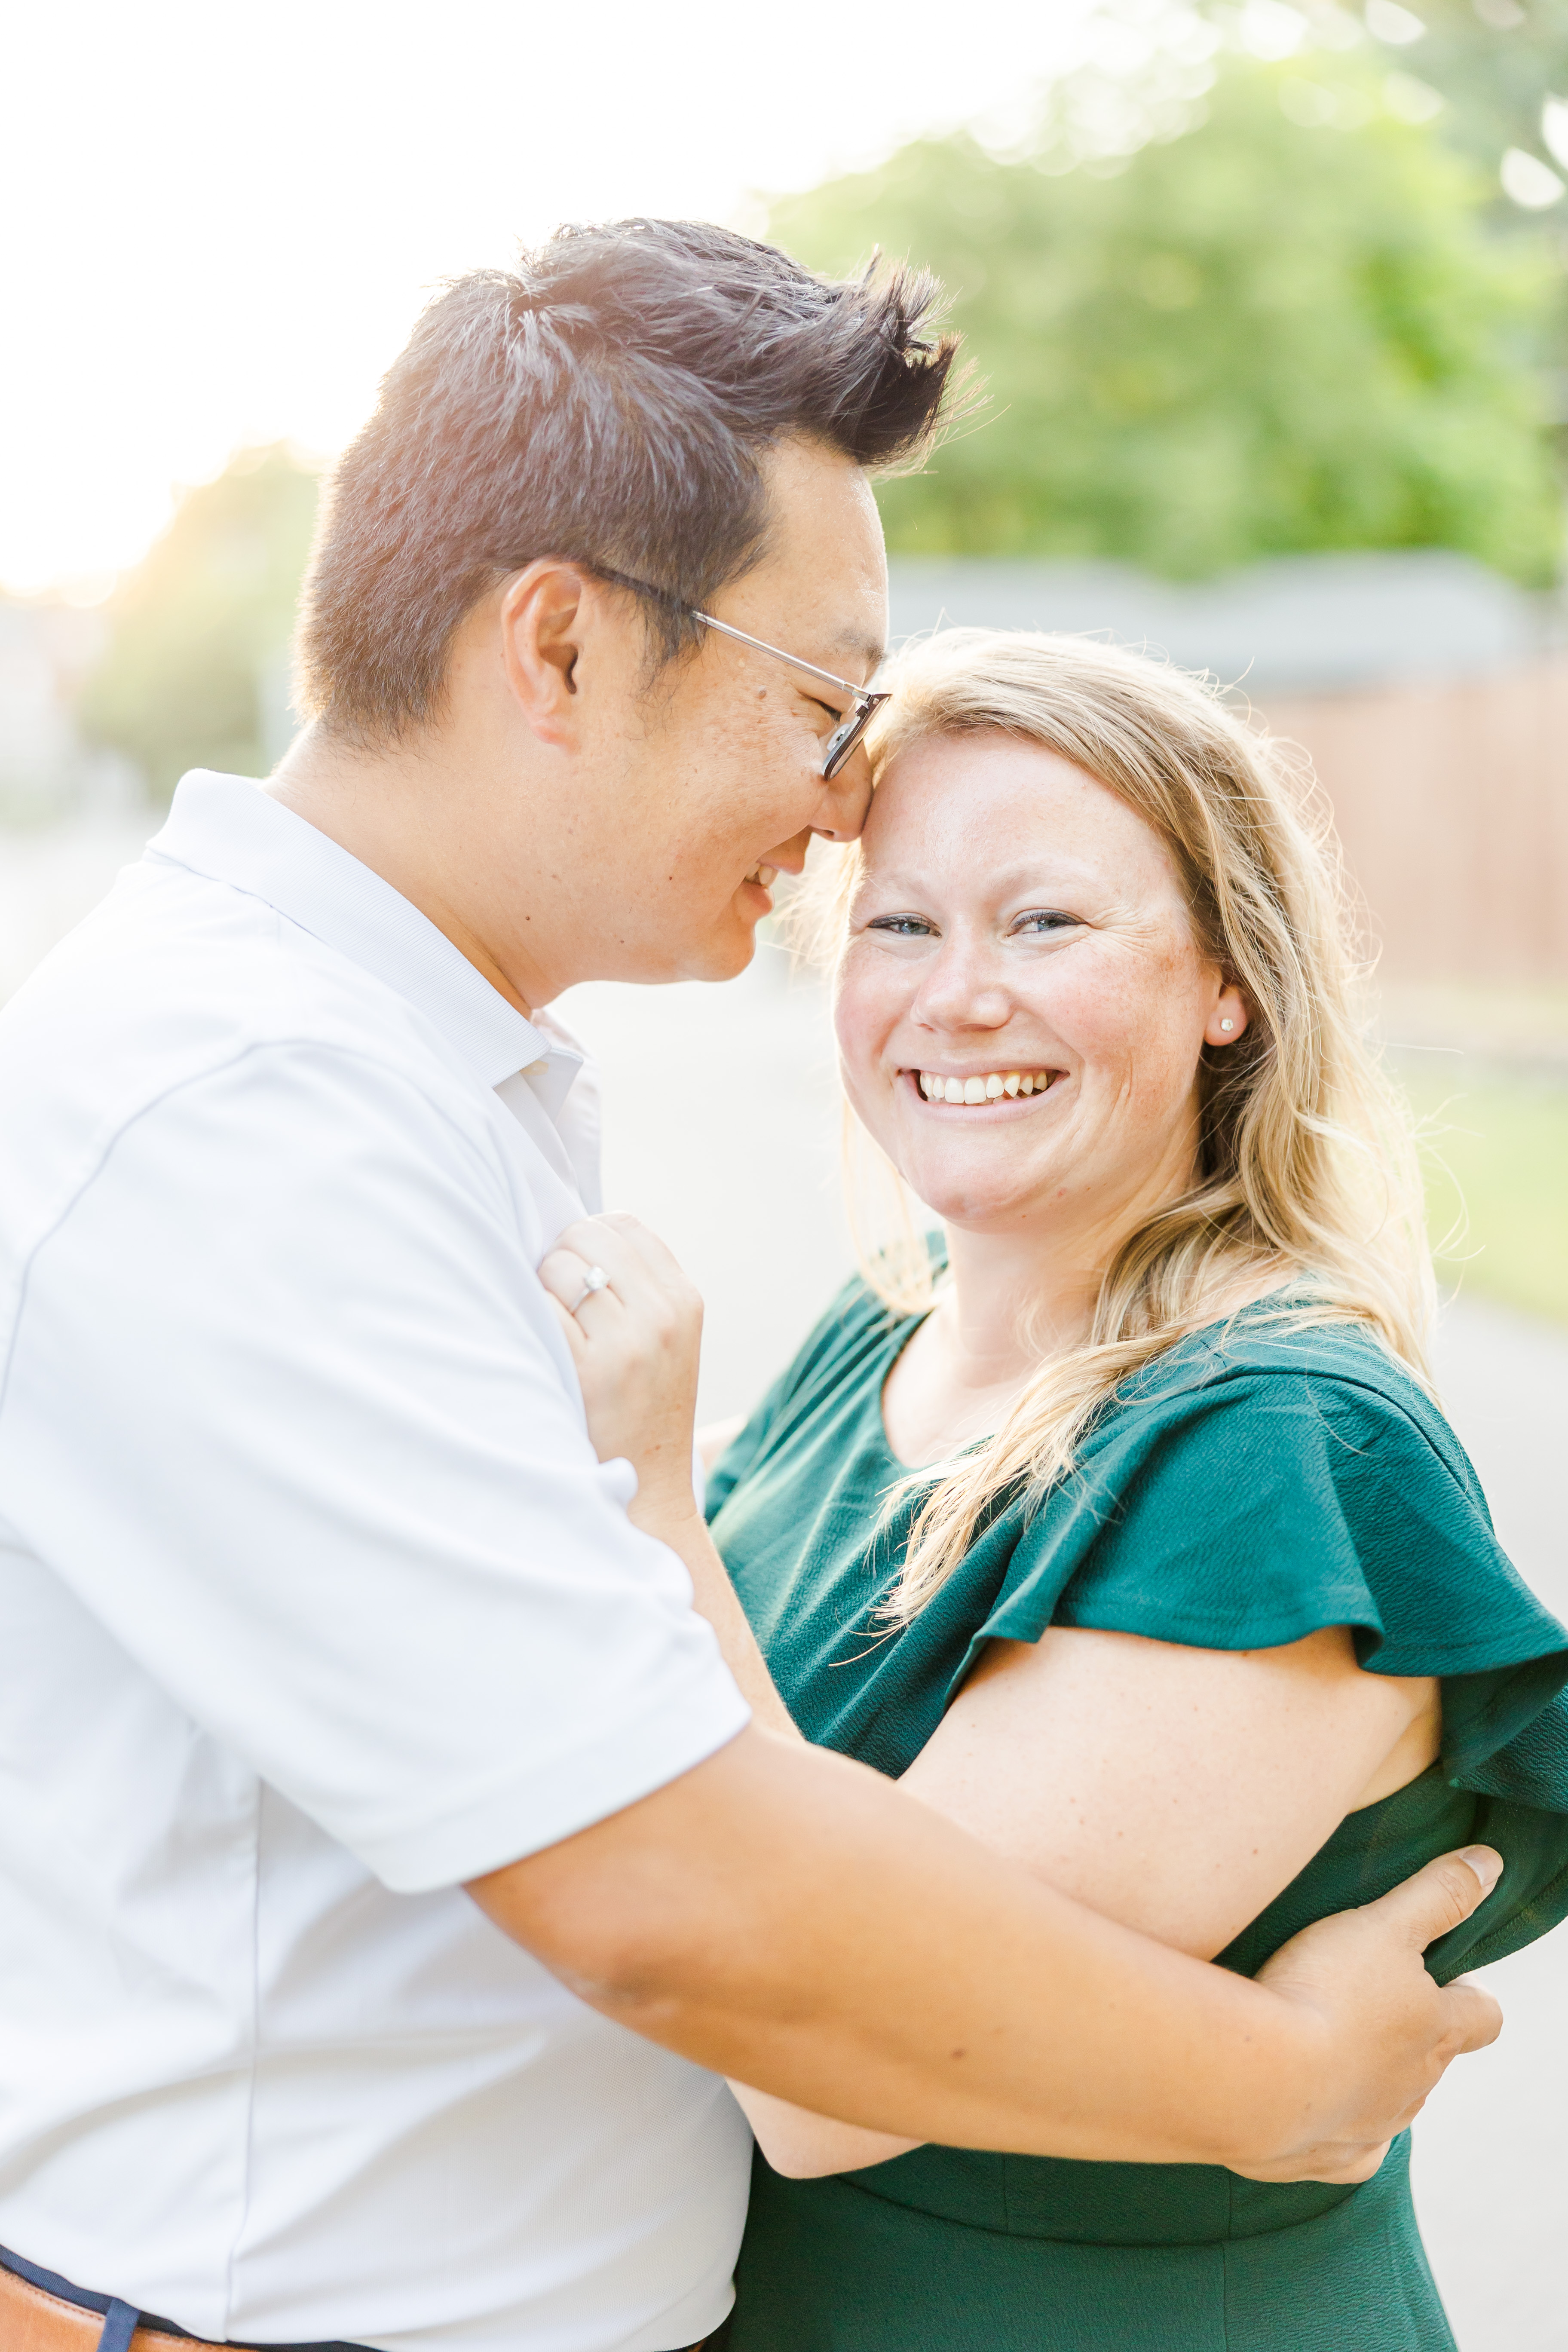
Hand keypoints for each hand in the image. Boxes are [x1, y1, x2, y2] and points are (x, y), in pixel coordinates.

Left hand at [538, 1213, 703, 1532]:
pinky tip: (538, 1350)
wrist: (646, 1492)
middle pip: (586, 1237)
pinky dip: (526, 1318)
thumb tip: (572, 1233)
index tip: (580, 1278)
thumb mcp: (665, 1339)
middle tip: (561, 1309)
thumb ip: (637, 1285)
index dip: (588, 1240)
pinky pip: (539, 1306)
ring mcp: (627, 1344)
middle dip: (561, 1260)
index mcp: (684, 1300)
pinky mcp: (588, 1372)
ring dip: (541, 1290)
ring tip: (554, 1333)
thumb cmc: (640, 1409)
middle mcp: (663, 1316)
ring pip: (559, 1266)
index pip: (623, 1224)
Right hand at [1232, 1846, 1503, 2182]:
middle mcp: (1416, 2085)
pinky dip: (1337, 2126)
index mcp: (1436, 2030)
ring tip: (1324, 2038)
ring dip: (1370, 2072)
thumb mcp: (1383, 1925)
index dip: (1470, 1992)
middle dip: (1414, 2031)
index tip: (1443, 1972)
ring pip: (1392, 2101)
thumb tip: (1491, 1863)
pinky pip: (1350, 2149)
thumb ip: (1437, 1895)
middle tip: (1368, 1998)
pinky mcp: (1331, 2159)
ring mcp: (1375, 2126)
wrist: (1256, 2078)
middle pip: (1434, 2058)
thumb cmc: (1323, 1993)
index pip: (1483, 2015)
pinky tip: (1309, 2101)